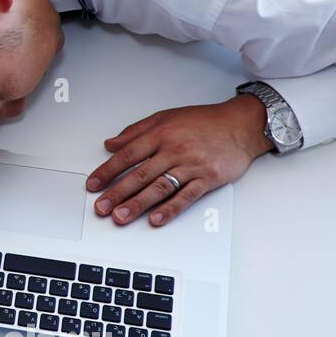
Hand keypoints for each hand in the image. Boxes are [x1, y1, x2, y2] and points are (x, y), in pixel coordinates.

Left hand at [86, 95, 273, 226]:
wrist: (242, 124)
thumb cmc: (204, 121)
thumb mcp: (165, 117)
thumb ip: (136, 131)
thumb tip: (111, 143)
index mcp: (161, 134)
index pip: (127, 155)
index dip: (107, 171)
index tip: (93, 185)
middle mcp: (174, 150)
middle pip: (140, 175)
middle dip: (117, 193)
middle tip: (101, 208)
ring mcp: (191, 165)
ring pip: (159, 187)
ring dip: (138, 204)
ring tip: (121, 216)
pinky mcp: (208, 178)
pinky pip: (186, 196)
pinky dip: (170, 209)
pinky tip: (156, 219)